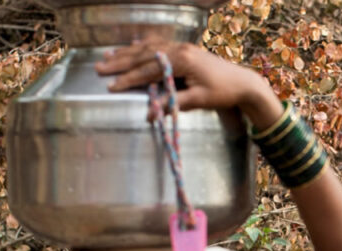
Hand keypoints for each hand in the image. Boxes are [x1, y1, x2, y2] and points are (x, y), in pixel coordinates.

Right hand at [95, 41, 279, 124]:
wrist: (243, 82)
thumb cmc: (223, 92)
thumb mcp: (199, 100)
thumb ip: (174, 104)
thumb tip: (152, 114)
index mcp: (182, 60)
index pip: (148, 70)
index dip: (128, 79)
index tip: (111, 86)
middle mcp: (179, 49)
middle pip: (143, 56)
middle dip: (120, 63)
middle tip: (99, 67)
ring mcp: (182, 47)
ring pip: (148, 48)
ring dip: (127, 53)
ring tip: (108, 57)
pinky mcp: (185, 50)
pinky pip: (159, 45)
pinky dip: (143, 46)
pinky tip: (132, 46)